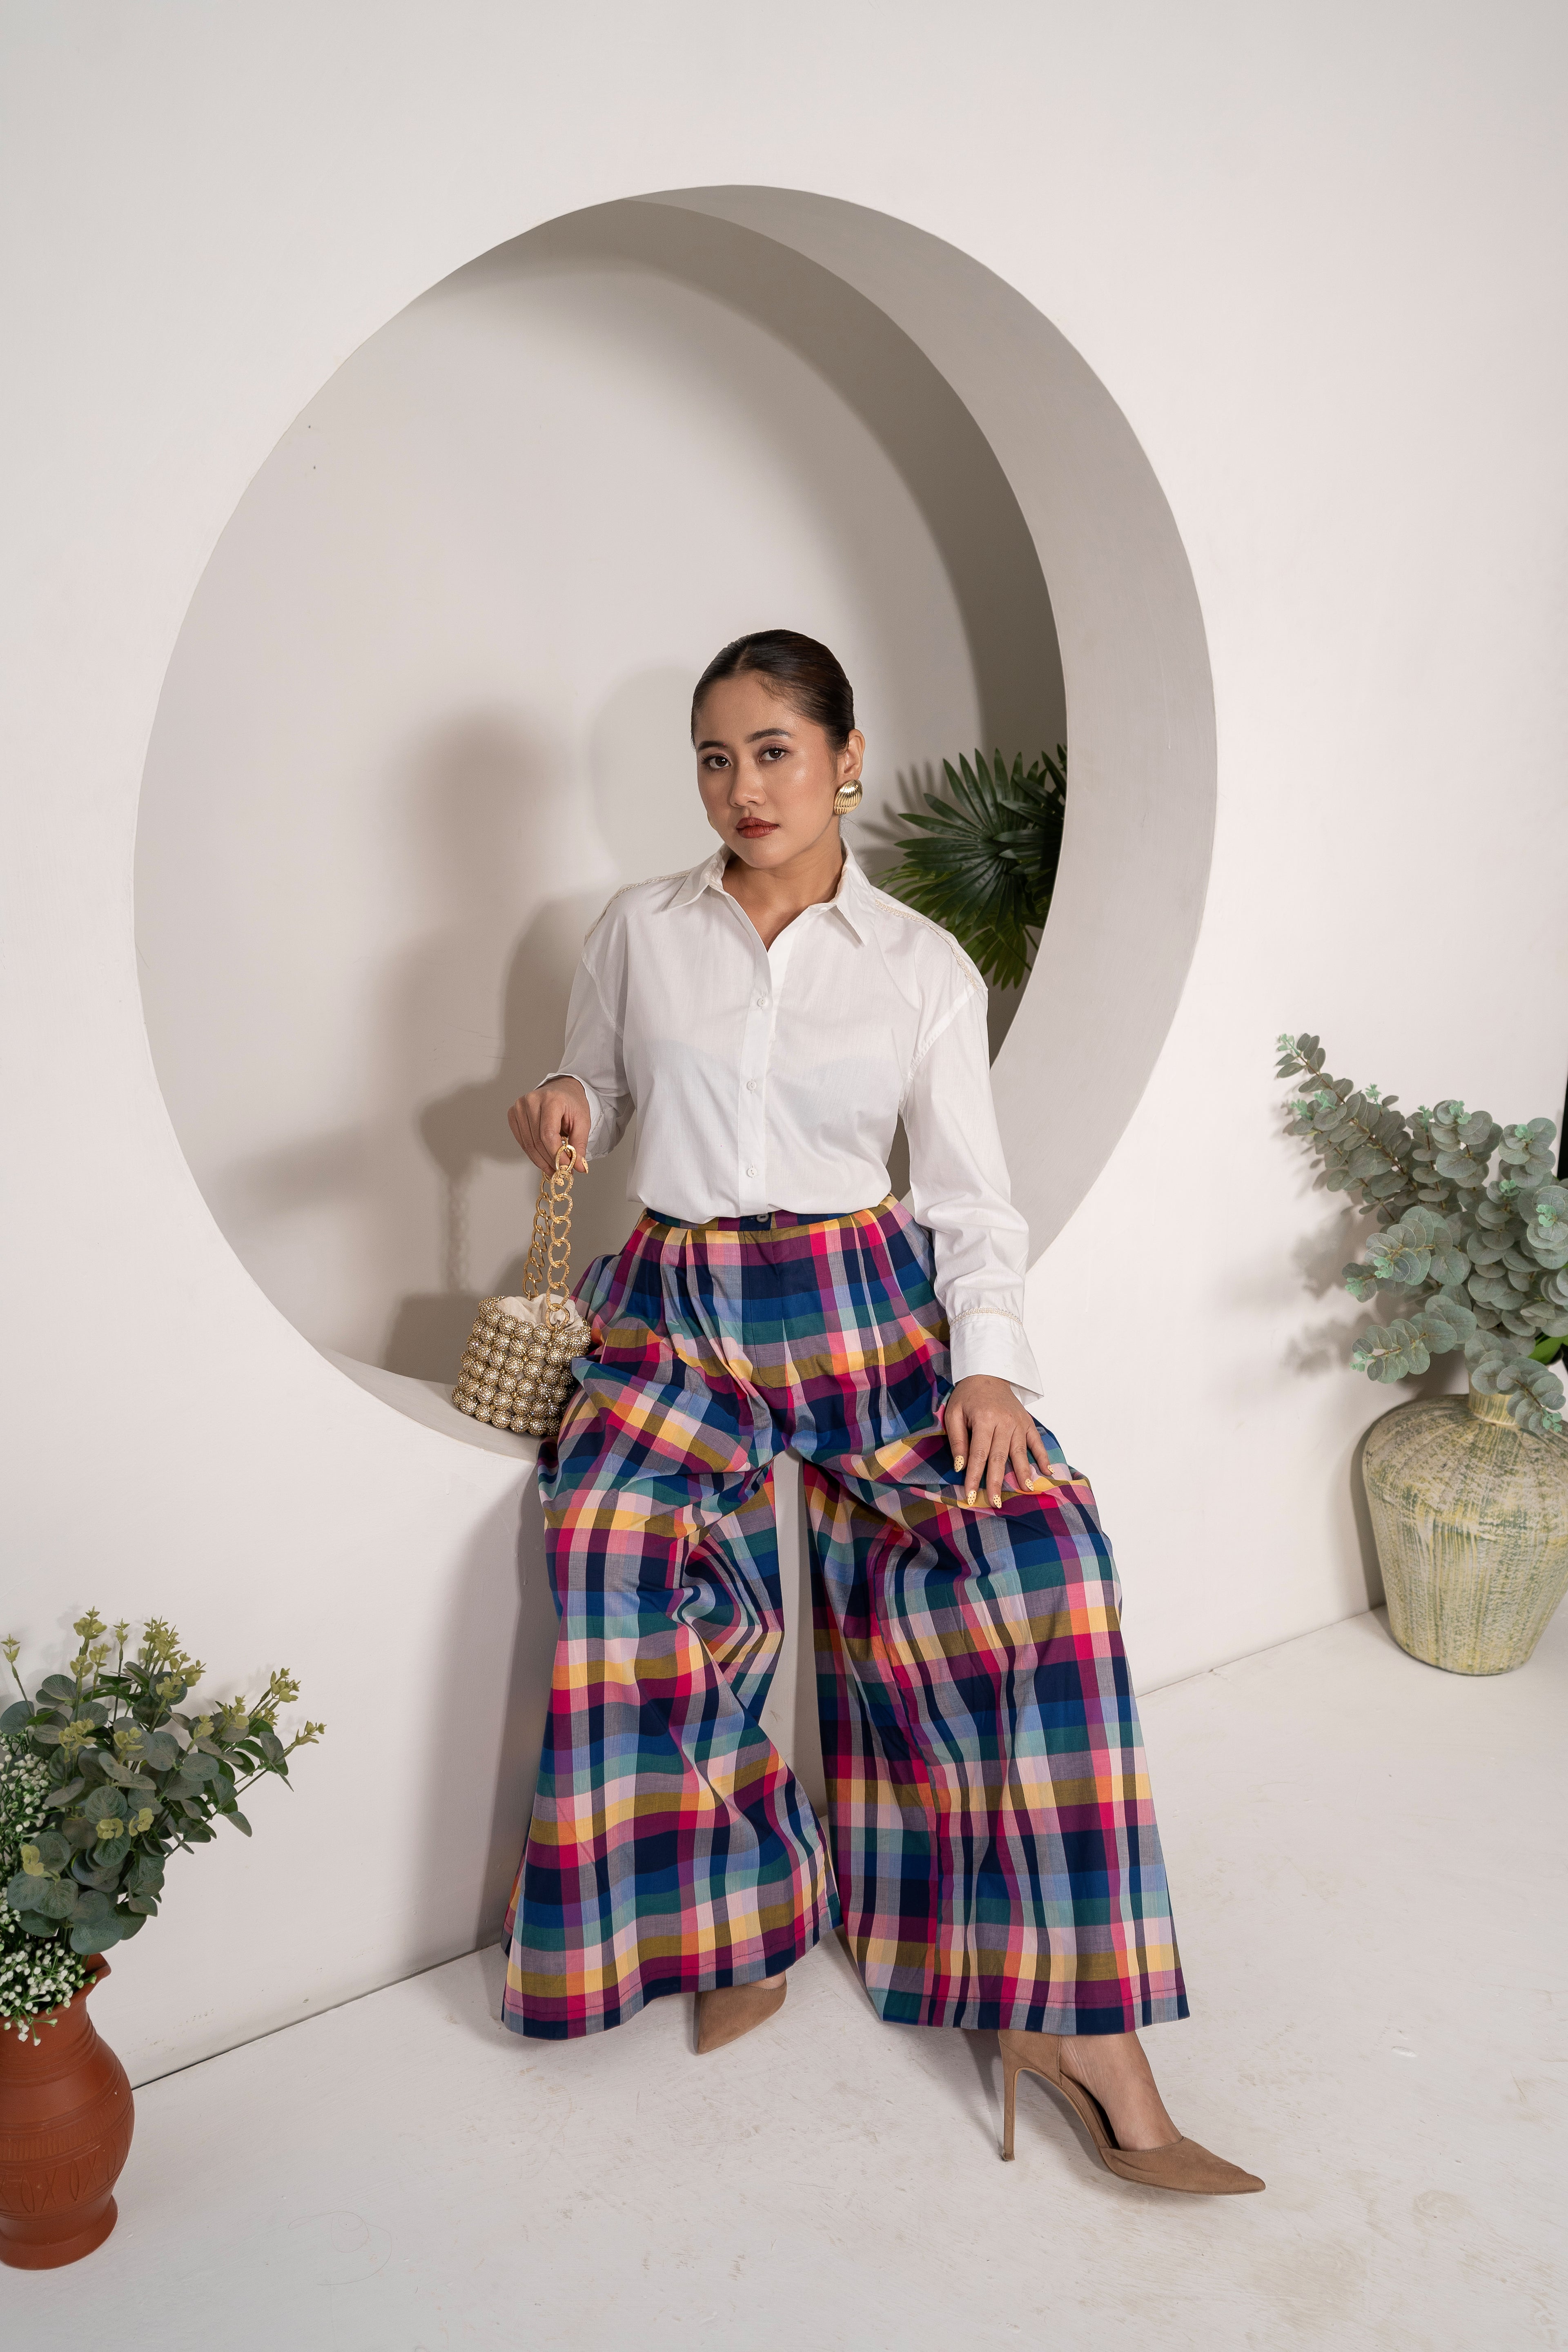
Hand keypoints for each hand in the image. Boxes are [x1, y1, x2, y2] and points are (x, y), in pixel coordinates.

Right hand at [508, 1076, 590, 1173]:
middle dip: (550, 1161)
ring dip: (541, 1161)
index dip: (557, 1155)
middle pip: (537, 1141)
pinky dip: (533, 1154)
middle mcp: (531, 1101)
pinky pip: (522, 1141)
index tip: (567, 1168)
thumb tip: (579, 1167)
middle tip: (562, 1172)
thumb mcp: (583, 1121)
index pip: (548, 1135)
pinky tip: (544, 1159)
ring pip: (528, 1144)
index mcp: (551, 1099)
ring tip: (555, 1168)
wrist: (562, 1089)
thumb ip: (579, 1144)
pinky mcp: (513, 1114)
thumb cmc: (571, 1103)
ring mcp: (519, 1107)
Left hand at [944, 1375, 1061, 1506]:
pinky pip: (1037, 1442)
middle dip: (997, 1481)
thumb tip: (961, 1466)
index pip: (978, 1454)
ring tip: (1026, 1490)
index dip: (974, 1476)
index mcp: (983, 1419)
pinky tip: (1047, 1471)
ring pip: (1020, 1452)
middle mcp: (1004, 1422)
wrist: (987, 1374)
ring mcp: (1018, 1422)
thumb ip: (957, 1440)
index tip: (971, 1495)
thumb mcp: (953, 1413)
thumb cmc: (967, 1396)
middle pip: (1000, 1457)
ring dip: (1023, 1473)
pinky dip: (1043, 1456)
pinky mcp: (1028, 1422)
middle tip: (995, 1502)